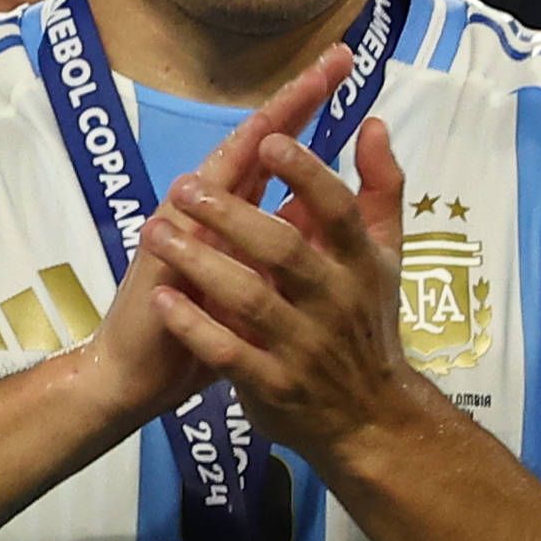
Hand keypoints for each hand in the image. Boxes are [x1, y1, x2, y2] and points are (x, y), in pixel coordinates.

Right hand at [71, 45, 346, 430]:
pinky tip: (216, 168)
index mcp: (239, 211)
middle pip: (255, 143)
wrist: (141, 373)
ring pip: (220, 171)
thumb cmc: (200, 328)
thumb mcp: (257, 283)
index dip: (307, 108)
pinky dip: (202, 196)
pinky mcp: (161, 258)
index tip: (343, 66)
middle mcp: (211, 209)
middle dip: (293, 102)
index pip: (278, 148)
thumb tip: (324, 208)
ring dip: (253, 136)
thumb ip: (282, 242)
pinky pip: (181, 223)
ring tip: (287, 101)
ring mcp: (183, 229)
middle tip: (330, 61)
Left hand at [140, 114, 432, 466]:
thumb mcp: (384, 258)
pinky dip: (193, 326)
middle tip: (185, 186)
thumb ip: (380, 190)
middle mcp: (334, 301)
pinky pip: (227, 353)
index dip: (306, 173)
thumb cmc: (367, 322)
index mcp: (360, 265)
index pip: (338, 211)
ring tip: (156, 232)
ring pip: (249, 298)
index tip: (269, 138)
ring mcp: (302, 346)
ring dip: (200, 263)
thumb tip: (372, 122)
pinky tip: (162, 300)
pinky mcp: (272, 384)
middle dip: (234, 214)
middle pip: (284, 249)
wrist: (370, 419)